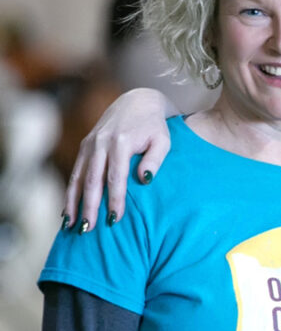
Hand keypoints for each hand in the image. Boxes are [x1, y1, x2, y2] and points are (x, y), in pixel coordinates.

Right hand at [63, 88, 175, 230]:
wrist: (137, 101)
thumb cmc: (155, 126)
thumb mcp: (163, 140)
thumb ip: (155, 159)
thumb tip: (144, 180)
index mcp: (120, 143)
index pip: (115, 177)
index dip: (114, 199)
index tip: (114, 219)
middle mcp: (100, 143)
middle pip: (92, 180)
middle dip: (89, 206)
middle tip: (87, 229)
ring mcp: (89, 144)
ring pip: (78, 177)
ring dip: (73, 202)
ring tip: (71, 225)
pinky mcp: (84, 146)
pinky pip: (75, 171)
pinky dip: (70, 191)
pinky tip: (67, 209)